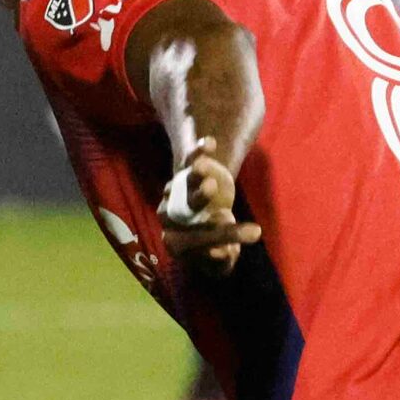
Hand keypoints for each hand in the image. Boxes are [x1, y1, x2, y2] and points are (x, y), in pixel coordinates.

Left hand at [158, 137, 260, 273]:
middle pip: (183, 206)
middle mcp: (169, 215)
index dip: (213, 240)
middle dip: (197, 197)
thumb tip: (221, 252)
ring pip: (183, 180)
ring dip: (195, 172)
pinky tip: (209, 143)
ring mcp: (176, 191)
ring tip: (204, 164)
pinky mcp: (185, 171)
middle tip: (211, 188)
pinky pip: (189, 160)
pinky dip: (198, 151)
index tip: (230, 245)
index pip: (194, 240)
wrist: (211, 220)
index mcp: (175, 241)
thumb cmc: (218, 243)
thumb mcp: (224, 255)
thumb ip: (223, 256)